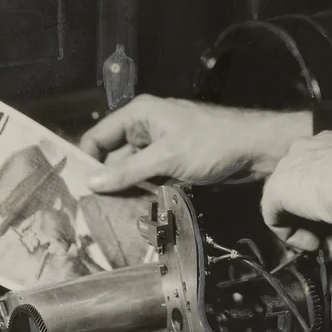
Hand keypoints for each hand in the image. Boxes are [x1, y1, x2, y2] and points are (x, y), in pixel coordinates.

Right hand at [79, 94, 311, 191]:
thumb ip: (128, 170)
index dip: (86, 161)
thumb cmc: (213, 143)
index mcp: (140, 114)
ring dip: (124, 190)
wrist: (256, 149)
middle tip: (90, 211)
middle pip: (112, 156)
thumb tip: (91, 182)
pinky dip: (142, 192)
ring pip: (130, 171)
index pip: (98, 136)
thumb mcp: (167, 157)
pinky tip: (134, 212)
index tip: (76, 191)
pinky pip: (148, 178)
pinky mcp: (173, 162)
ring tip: (109, 216)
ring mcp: (160, 146)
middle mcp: (146, 127)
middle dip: (105, 181)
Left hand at [260, 131, 331, 257]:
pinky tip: (314, 244)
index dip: (328, 200)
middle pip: (303, 188)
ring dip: (307, 228)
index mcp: (330, 141)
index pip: (321, 171)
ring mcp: (287, 165)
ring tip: (325, 245)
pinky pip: (277, 219)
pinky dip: (293, 236)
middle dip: (315, 216)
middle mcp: (306, 147)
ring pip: (291, 204)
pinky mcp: (275, 188)